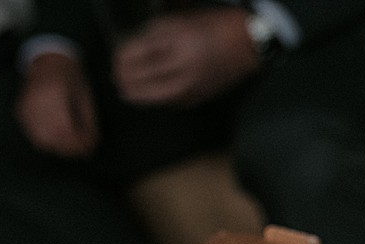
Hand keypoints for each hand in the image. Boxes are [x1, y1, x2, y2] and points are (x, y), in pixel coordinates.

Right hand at [18, 51, 99, 157]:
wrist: (50, 62)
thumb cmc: (72, 79)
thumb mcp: (85, 98)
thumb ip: (88, 124)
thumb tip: (90, 148)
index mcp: (54, 93)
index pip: (64, 127)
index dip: (76, 142)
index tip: (89, 149)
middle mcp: (35, 100)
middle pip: (51, 136)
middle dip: (68, 148)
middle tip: (81, 151)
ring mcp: (25, 106)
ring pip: (40, 139)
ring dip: (58, 147)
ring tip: (71, 147)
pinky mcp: (20, 112)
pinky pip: (32, 135)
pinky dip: (46, 142)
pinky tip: (58, 140)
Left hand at [113, 7, 260, 107]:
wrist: (249, 44)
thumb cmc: (216, 25)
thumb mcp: (182, 20)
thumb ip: (157, 33)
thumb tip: (134, 47)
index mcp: (177, 42)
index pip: (137, 54)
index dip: (121, 57)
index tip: (115, 56)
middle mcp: (182, 67)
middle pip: (141, 79)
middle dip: (124, 77)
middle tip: (116, 75)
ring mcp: (190, 86)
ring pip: (152, 97)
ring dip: (136, 94)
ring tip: (126, 90)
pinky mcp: (198, 98)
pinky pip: (169, 102)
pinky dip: (156, 99)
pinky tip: (150, 94)